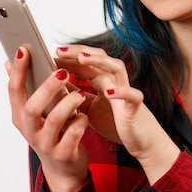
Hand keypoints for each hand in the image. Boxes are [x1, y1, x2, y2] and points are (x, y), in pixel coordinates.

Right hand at [6, 47, 89, 191]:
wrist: (63, 168)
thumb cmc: (50, 132)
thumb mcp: (35, 113)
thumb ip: (25, 89)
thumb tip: (8, 61)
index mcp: (20, 116)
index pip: (14, 91)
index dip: (17, 70)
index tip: (24, 49)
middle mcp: (29, 130)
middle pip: (32, 108)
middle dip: (47, 88)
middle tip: (62, 72)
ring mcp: (45, 143)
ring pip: (54, 121)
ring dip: (68, 104)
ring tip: (80, 94)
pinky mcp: (63, 153)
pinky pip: (73, 134)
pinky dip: (80, 122)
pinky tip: (84, 115)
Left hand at [57, 45, 179, 183]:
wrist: (141, 141)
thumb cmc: (116, 122)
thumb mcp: (89, 107)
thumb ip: (76, 95)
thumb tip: (55, 85)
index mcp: (103, 82)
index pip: (86, 63)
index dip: (70, 57)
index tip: (51, 54)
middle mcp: (115, 82)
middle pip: (100, 58)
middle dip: (80, 52)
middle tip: (60, 50)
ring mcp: (126, 91)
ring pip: (116, 68)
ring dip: (99, 61)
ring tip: (82, 58)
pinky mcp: (135, 106)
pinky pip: (131, 95)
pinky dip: (121, 92)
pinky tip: (109, 92)